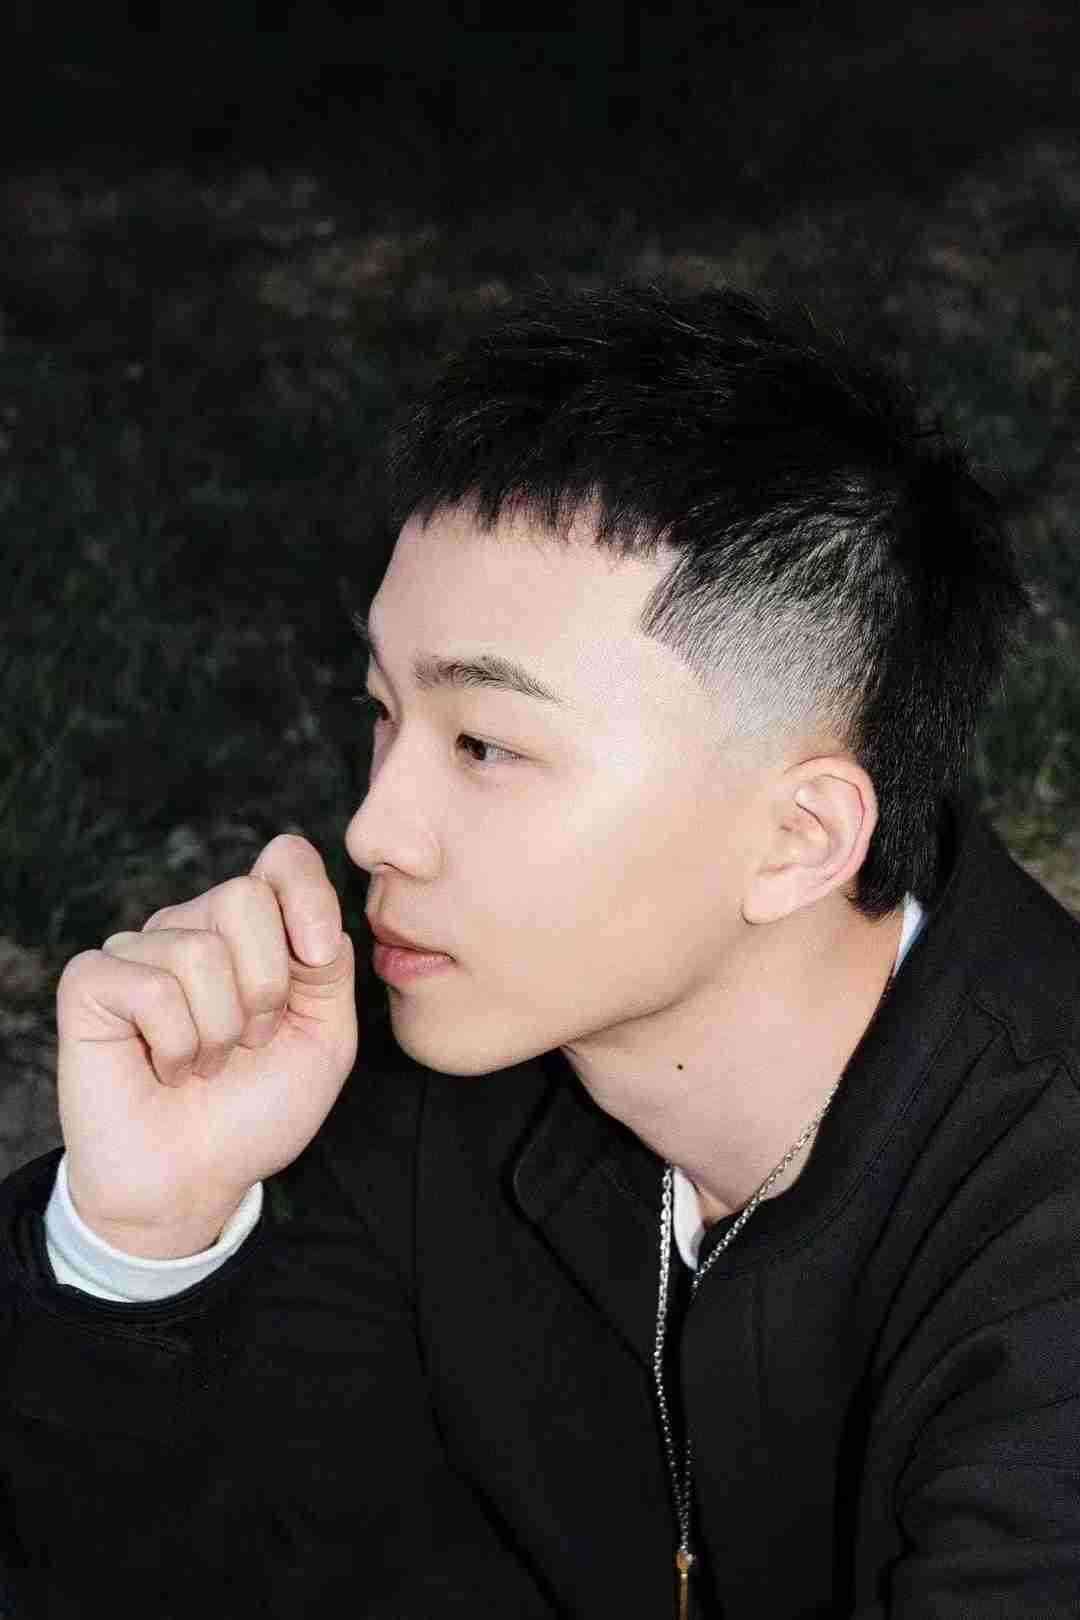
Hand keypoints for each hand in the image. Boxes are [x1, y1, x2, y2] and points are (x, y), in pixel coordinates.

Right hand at [55, 833, 357, 1257]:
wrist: (195, 1180)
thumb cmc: (256, 1110)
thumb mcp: (324, 1038)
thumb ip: (330, 967)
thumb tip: (315, 919)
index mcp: (253, 931)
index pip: (283, 859)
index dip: (308, 894)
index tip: (318, 956)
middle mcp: (193, 926)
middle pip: (244, 896)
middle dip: (266, 986)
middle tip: (250, 1039)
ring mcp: (139, 950)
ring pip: (199, 951)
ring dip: (218, 1031)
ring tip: (203, 1063)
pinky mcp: (91, 983)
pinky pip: (152, 988)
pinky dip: (174, 1045)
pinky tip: (164, 1069)